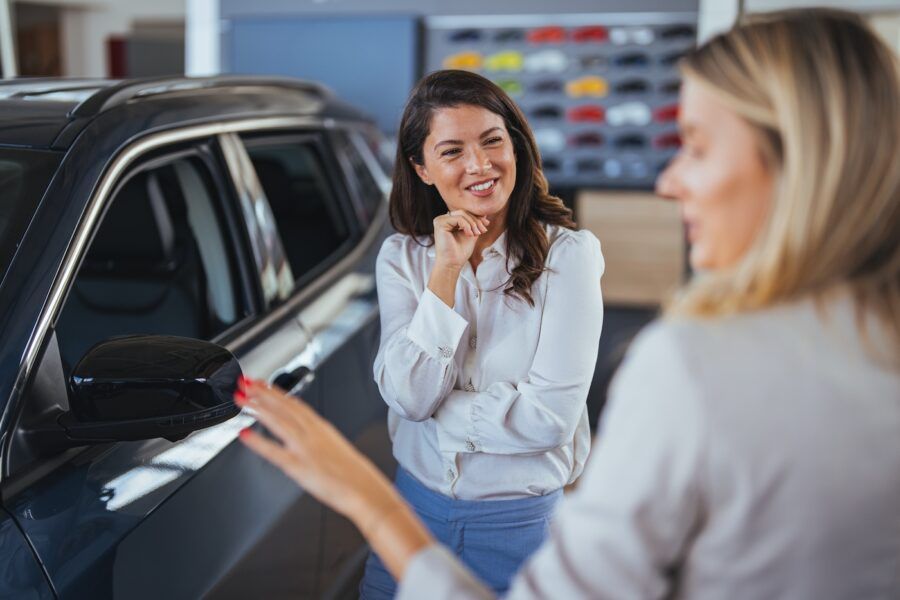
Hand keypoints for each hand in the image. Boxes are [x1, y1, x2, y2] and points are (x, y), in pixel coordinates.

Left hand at [235, 377, 433, 578]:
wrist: (366, 491)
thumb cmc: (356, 475)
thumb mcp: (337, 447)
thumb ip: (321, 438)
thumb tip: (310, 432)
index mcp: (322, 428)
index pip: (295, 404)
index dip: (276, 392)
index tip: (262, 383)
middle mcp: (312, 434)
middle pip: (284, 407)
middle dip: (262, 393)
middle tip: (245, 381)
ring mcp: (305, 448)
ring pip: (278, 421)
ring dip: (257, 407)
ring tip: (241, 398)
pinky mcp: (299, 467)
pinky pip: (274, 452)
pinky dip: (258, 442)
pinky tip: (244, 434)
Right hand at [432, 210, 490, 270]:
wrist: (453, 263)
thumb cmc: (460, 252)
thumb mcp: (471, 233)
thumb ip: (475, 224)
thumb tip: (484, 213)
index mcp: (449, 221)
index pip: (465, 213)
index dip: (476, 217)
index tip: (487, 223)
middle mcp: (443, 219)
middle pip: (464, 212)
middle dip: (476, 221)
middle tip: (483, 230)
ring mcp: (440, 220)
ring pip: (462, 214)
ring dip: (473, 224)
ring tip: (477, 234)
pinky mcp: (440, 223)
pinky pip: (458, 218)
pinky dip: (467, 226)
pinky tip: (469, 234)